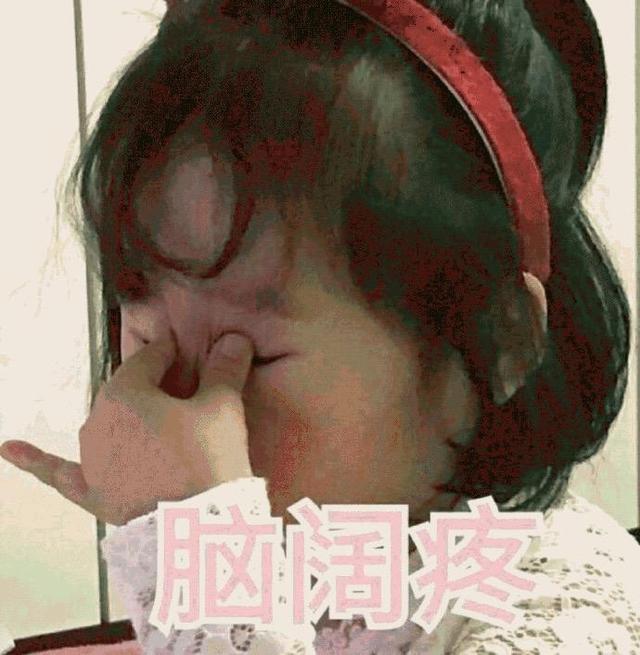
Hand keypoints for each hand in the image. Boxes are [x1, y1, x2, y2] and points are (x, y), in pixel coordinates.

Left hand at [0, 332, 254, 524]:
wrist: (194, 531)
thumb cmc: (207, 459)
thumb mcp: (223, 408)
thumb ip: (225, 370)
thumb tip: (234, 338)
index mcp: (125, 393)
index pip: (149, 358)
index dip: (171, 352)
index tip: (187, 350)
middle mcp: (98, 420)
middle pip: (128, 391)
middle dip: (153, 385)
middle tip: (183, 388)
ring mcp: (91, 459)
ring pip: (107, 425)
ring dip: (126, 417)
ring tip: (152, 418)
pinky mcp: (91, 492)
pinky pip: (60, 472)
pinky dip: (36, 461)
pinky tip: (11, 448)